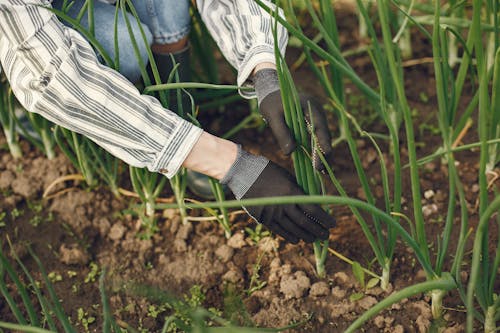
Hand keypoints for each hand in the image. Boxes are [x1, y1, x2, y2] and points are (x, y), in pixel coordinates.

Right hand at [221, 147, 335, 243]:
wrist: (242, 173)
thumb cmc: (267, 171)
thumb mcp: (287, 177)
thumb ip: (299, 191)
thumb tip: (314, 203)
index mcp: (291, 192)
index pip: (313, 209)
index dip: (324, 218)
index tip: (333, 223)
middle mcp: (283, 205)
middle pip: (304, 222)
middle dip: (318, 230)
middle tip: (326, 236)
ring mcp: (272, 213)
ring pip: (293, 229)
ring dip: (306, 236)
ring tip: (314, 240)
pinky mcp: (263, 218)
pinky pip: (279, 231)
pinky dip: (290, 236)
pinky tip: (297, 240)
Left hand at [254, 69, 331, 170]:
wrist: (271, 91)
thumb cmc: (270, 103)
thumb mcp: (272, 116)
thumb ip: (281, 133)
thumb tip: (290, 153)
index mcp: (310, 106)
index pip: (320, 129)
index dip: (320, 148)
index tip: (318, 164)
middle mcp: (317, 111)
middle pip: (325, 135)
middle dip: (325, 154)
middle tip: (323, 173)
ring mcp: (316, 115)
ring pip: (323, 137)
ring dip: (323, 153)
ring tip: (322, 172)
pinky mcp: (312, 120)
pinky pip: (317, 135)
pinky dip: (316, 148)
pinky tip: (316, 162)